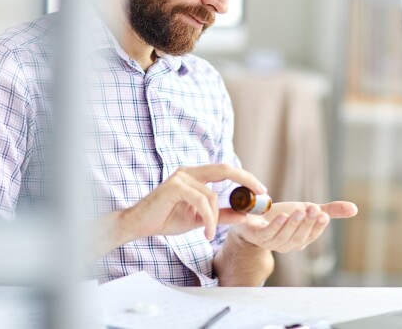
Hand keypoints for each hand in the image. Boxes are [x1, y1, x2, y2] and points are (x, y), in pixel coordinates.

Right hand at [121, 164, 264, 241]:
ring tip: (210, 233)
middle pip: (224, 169)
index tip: (262, 190)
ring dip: (216, 217)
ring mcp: (181, 177)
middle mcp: (189, 172)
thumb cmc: (166, 218)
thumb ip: (221, 215)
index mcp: (196, 175)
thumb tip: (246, 215)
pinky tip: (206, 232)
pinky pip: (201, 201)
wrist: (139, 225)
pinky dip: (208, 218)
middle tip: (260, 194)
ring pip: (211, 195)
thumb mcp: (200, 218)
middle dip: (245, 180)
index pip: (225, 170)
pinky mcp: (174, 186)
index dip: (245, 177)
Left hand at [230, 200, 357, 253]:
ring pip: (285, 236)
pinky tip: (283, 215)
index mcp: (301, 240)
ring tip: (301, 209)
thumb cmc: (283, 215)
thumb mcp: (307, 209)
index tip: (323, 213)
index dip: (318, 225)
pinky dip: (276, 226)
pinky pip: (268, 234)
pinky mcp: (258, 236)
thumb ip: (330, 210)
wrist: (253, 217)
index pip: (312, 235)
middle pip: (300, 237)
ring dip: (294, 223)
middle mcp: (288, 245)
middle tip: (314, 209)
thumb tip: (355, 209)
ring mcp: (272, 243)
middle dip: (308, 223)